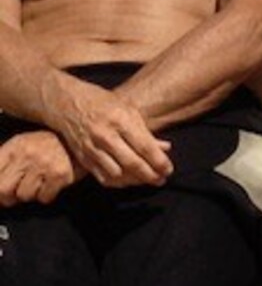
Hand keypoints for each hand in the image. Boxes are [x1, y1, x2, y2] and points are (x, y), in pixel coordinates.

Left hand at [0, 131, 79, 205]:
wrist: (83, 138)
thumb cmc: (50, 144)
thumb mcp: (23, 144)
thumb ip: (5, 161)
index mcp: (14, 146)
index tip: (1, 192)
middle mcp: (27, 154)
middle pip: (2, 190)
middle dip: (9, 196)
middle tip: (16, 192)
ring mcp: (44, 165)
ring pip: (24, 196)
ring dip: (31, 194)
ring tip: (39, 182)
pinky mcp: (60, 175)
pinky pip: (44, 198)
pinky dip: (47, 195)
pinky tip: (51, 184)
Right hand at [40, 76, 172, 187]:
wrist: (67, 103)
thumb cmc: (103, 103)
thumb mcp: (128, 110)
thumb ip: (145, 131)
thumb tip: (165, 148)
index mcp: (120, 120)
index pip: (144, 146)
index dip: (159, 161)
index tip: (169, 169)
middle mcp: (105, 135)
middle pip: (132, 163)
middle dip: (150, 175)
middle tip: (162, 180)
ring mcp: (92, 148)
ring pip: (117, 174)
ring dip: (135, 181)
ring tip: (149, 181)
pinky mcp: (83, 157)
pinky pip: (102, 176)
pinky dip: (118, 182)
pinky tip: (130, 181)